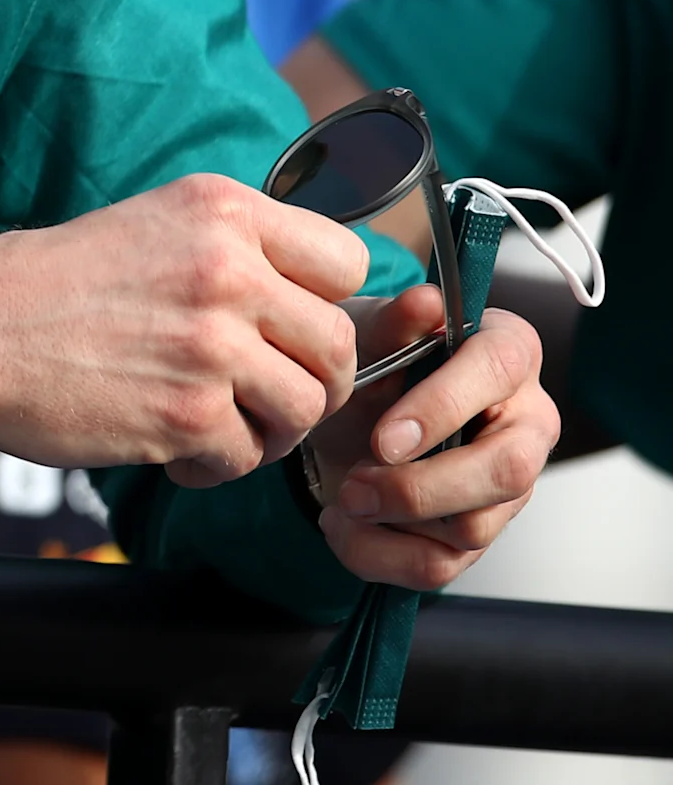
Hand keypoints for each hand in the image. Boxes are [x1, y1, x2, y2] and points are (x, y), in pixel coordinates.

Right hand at [0, 173, 365, 481]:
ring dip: (270, 429)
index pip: (347, 263)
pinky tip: (176, 448)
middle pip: (339, 344)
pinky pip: (248, 455)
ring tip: (221, 423)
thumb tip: (315, 299)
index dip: (324, 304)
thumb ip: (234, 250)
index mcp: (221, 211)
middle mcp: (226, 269)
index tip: (286, 326)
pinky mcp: (187, 414)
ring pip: (307, 407)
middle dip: (310, 380)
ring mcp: (211, 344)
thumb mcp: (151, 226)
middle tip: (264, 393)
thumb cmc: (50, 283)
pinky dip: (217, 464)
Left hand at [303, 289, 555, 589]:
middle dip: (422, 487)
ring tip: (342, 498)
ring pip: (475, 528)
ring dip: (394, 522)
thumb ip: (393, 321)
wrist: (342, 410)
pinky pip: (440, 565)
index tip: (382, 439)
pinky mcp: (480, 530)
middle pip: (507, 471)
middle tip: (354, 486)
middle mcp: (526, 421)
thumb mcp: (365, 331)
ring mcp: (510, 485)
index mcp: (507, 353)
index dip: (442, 409)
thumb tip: (425, 302)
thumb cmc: (370, 359)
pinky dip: (379, 554)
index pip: (497, 373)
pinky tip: (342, 525)